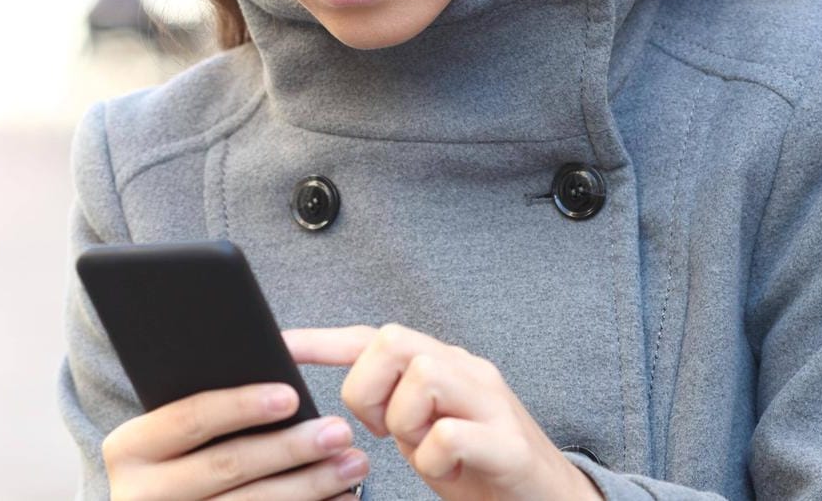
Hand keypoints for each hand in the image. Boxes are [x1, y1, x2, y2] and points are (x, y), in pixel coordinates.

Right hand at [102, 381, 369, 499]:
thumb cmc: (167, 461)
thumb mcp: (162, 436)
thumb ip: (197, 410)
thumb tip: (270, 370)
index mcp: (128, 449)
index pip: (190, 418)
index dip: (241, 405)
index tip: (291, 395)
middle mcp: (142, 493)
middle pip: (227, 465)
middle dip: (290, 447)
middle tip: (340, 431)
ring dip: (311, 485)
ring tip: (353, 464)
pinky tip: (340, 499)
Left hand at [284, 325, 601, 500]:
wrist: (542, 500)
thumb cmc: (472, 465)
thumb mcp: (416, 431)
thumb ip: (384, 406)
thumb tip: (329, 402)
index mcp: (436, 362)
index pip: (368, 337)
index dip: (320, 341)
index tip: (279, 346)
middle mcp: (464, 367)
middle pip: (393, 340)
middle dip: (369, 389)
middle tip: (381, 430)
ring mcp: (490, 400)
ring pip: (422, 377)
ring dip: (405, 424)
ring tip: (423, 449)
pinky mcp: (508, 441)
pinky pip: (448, 435)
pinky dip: (434, 460)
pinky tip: (449, 470)